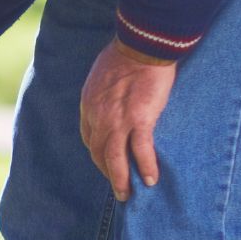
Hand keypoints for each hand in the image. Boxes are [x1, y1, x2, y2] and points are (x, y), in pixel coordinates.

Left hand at [79, 39, 176, 200]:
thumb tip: (112, 101)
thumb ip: (104, 93)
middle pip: (99, 153)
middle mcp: (98, 116)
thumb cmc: (126, 55)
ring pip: (115, 159)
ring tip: (127, 195)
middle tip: (117, 187)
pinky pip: (141, 151)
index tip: (106, 162)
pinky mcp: (140, 120)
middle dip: (107, 172)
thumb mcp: (102, 76)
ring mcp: (118, 120)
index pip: (89, 138)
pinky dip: (145, 167)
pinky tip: (151, 179)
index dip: (98, 154)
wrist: (141, 44)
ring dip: (121, 180)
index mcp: (89, 105)